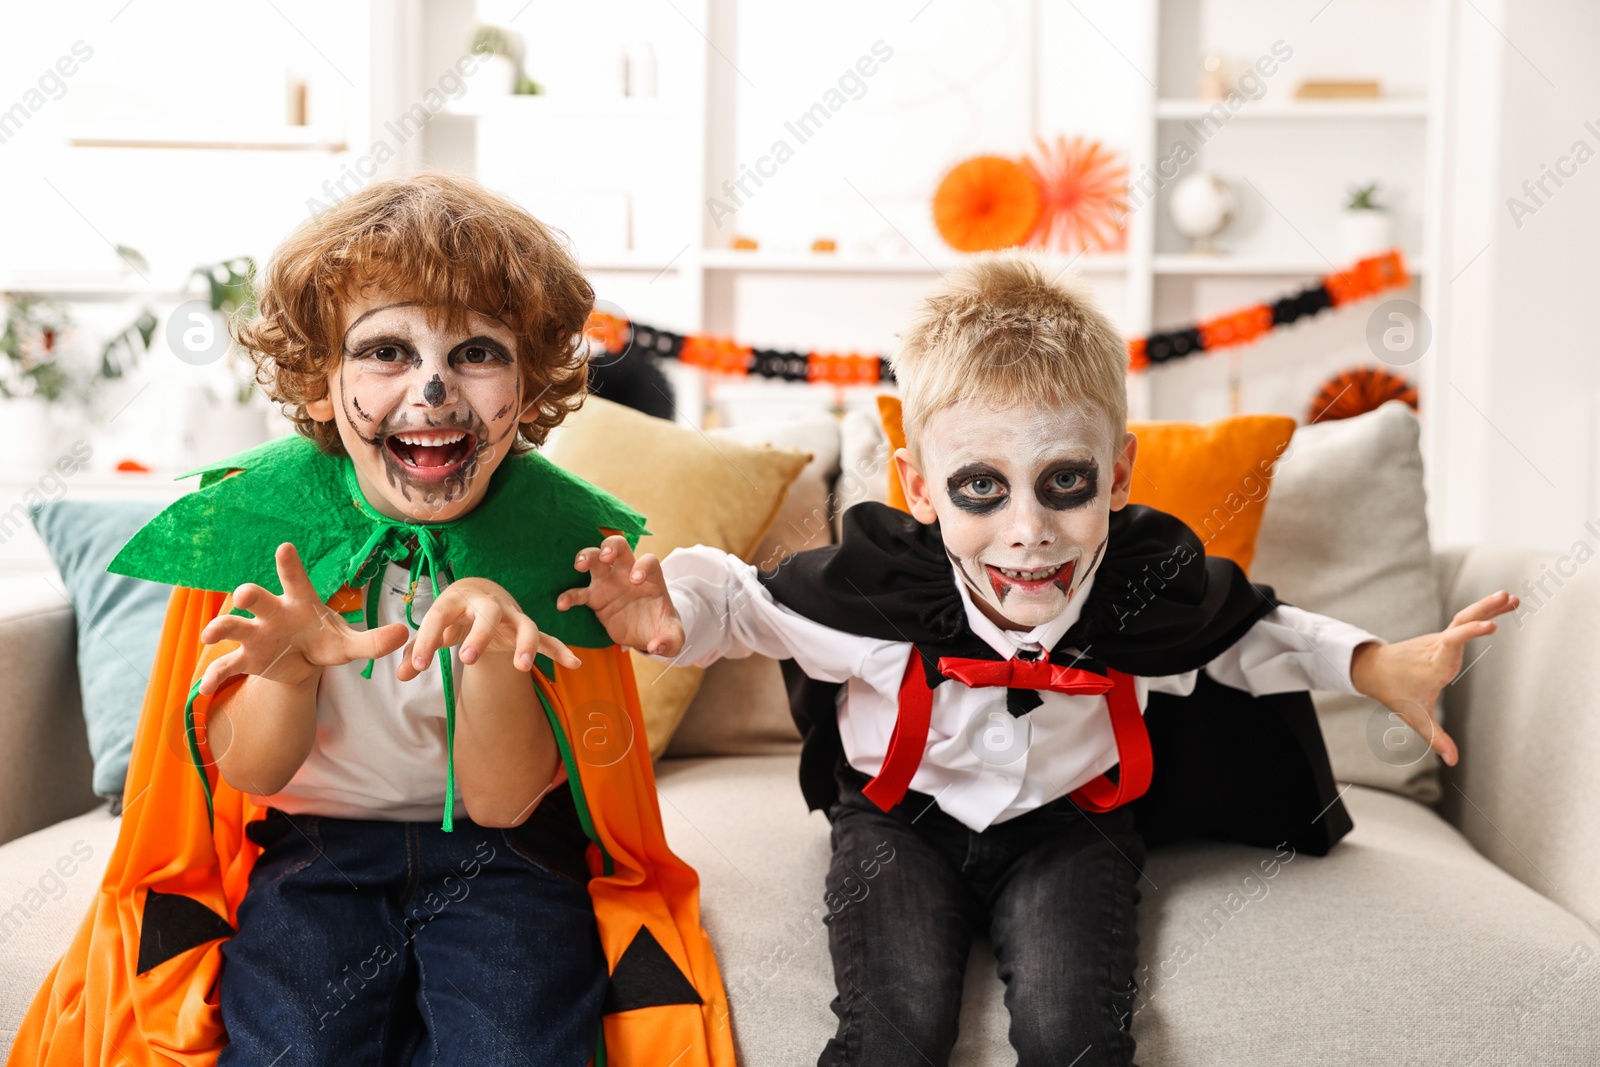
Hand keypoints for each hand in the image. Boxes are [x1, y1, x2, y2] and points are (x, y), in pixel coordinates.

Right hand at [198, 542, 410, 695]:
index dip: (289, 563)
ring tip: (211, 635)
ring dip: (220, 628)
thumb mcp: (349, 644)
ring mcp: (255, 636)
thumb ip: (374, 641)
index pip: (294, 578)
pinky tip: (204, 689)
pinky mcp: (245, 659)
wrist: (303, 663)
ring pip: (232, 626)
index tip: (285, 547)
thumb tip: (405, 634)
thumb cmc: (324, 641)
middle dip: (249, 595)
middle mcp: (272, 613)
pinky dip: (214, 676)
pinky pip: (226, 666)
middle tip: (245, 594)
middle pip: (256, 598)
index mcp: (299, 601)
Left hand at [396, 576, 581, 680]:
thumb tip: (401, 676)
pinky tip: (574, 664)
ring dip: (525, 644)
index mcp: (456, 600)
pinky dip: (560, 649)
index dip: (427, 641)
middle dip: (479, 636)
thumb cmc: (451, 615)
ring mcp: (511, 615)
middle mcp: (486, 604)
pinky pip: (547, 637)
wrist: (478, 592)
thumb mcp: (433, 628)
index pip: (439, 617)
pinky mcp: (526, 627)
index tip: (418, 667)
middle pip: (488, 614)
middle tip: (466, 659)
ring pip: (524, 624)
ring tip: (522, 667)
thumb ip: (417, 651)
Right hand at [556, 535, 684, 656]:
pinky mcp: (595, 598)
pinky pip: (578, 593)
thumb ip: (670, 642)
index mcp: (651, 579)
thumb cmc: (662, 629)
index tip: (636, 580)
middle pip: (619, 548)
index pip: (648, 562)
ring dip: (586, 556)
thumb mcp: (673, 638)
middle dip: (611, 547)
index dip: (642, 566)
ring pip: (595, 560)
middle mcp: (628, 574)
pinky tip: (562, 605)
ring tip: (579, 565)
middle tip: (605, 556)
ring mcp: (610, 584)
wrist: (648, 636)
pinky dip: (569, 596)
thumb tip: (657, 647)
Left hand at [1349, 590, 1519, 765]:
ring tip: (1513, 598)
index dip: (1469, 633)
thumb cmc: (1395, 693)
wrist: (1373, 669)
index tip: (1489, 627)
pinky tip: (1500, 608)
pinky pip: (1464, 622)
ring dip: (1488, 607)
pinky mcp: (1442, 637)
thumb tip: (1453, 762)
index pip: (1452, 643)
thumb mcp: (1415, 717)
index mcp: (1435, 664)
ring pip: (1464, 618)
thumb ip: (1437, 738)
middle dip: (1484, 610)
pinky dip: (1482, 613)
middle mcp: (1438, 647)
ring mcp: (1440, 639)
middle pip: (1461, 622)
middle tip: (1508, 598)